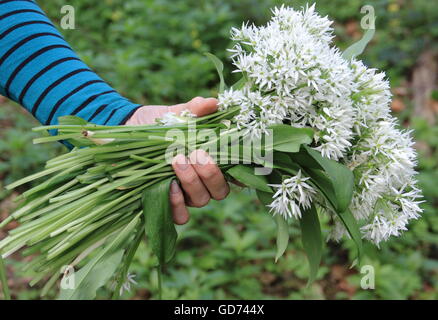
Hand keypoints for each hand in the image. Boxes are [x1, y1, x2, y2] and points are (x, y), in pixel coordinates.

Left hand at [126, 97, 229, 224]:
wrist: (128, 131)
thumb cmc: (157, 124)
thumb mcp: (175, 114)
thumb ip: (194, 109)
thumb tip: (212, 103)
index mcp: (211, 161)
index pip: (234, 174)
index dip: (241, 171)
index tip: (236, 159)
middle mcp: (202, 182)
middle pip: (220, 190)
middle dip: (211, 173)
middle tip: (197, 153)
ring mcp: (185, 195)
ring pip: (201, 201)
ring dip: (193, 183)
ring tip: (177, 160)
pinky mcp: (165, 204)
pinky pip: (180, 215)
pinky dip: (178, 203)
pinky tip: (169, 185)